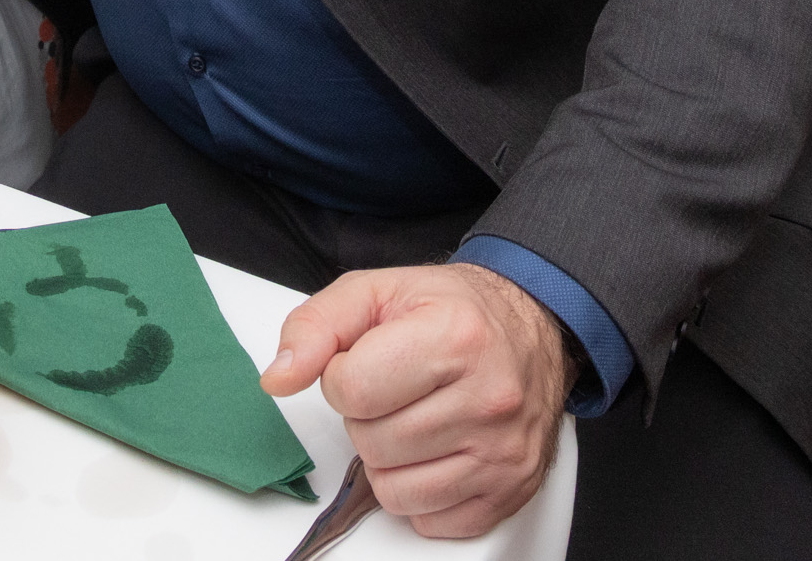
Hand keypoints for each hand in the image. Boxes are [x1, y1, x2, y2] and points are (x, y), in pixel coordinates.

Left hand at [260, 263, 567, 539]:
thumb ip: (317, 326)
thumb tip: (279, 377)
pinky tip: (436, 450)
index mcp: (454, 337)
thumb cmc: (454, 311)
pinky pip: (428, 519)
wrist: (532, 330)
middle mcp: (488, 398)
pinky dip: (420, 491)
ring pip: (394, 490)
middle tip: (396, 389)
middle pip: (371, 443)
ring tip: (414, 418)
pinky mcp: (509, 492)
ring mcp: (502, 453)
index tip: (365, 362)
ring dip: (388, 458)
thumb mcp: (378, 292)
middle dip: (367, 417)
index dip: (341, 377)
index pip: (351, 390)